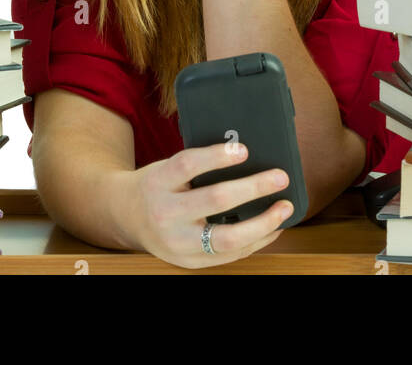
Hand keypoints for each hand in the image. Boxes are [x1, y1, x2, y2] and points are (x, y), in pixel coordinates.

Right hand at [128, 141, 293, 267]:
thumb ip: (198, 165)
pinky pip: (228, 255)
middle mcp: (166, 214)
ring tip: (285, 207)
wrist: (126, 216)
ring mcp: (177, 243)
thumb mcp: (167, 167)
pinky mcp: (188, 262)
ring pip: (226, 238)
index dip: (217, 157)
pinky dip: (255, 241)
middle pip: (214, 200)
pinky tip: (272, 227)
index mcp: (159, 182)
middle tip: (279, 177)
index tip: (244, 149)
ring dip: (262, 223)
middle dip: (253, 188)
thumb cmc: (157, 185)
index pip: (188, 165)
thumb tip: (246, 154)